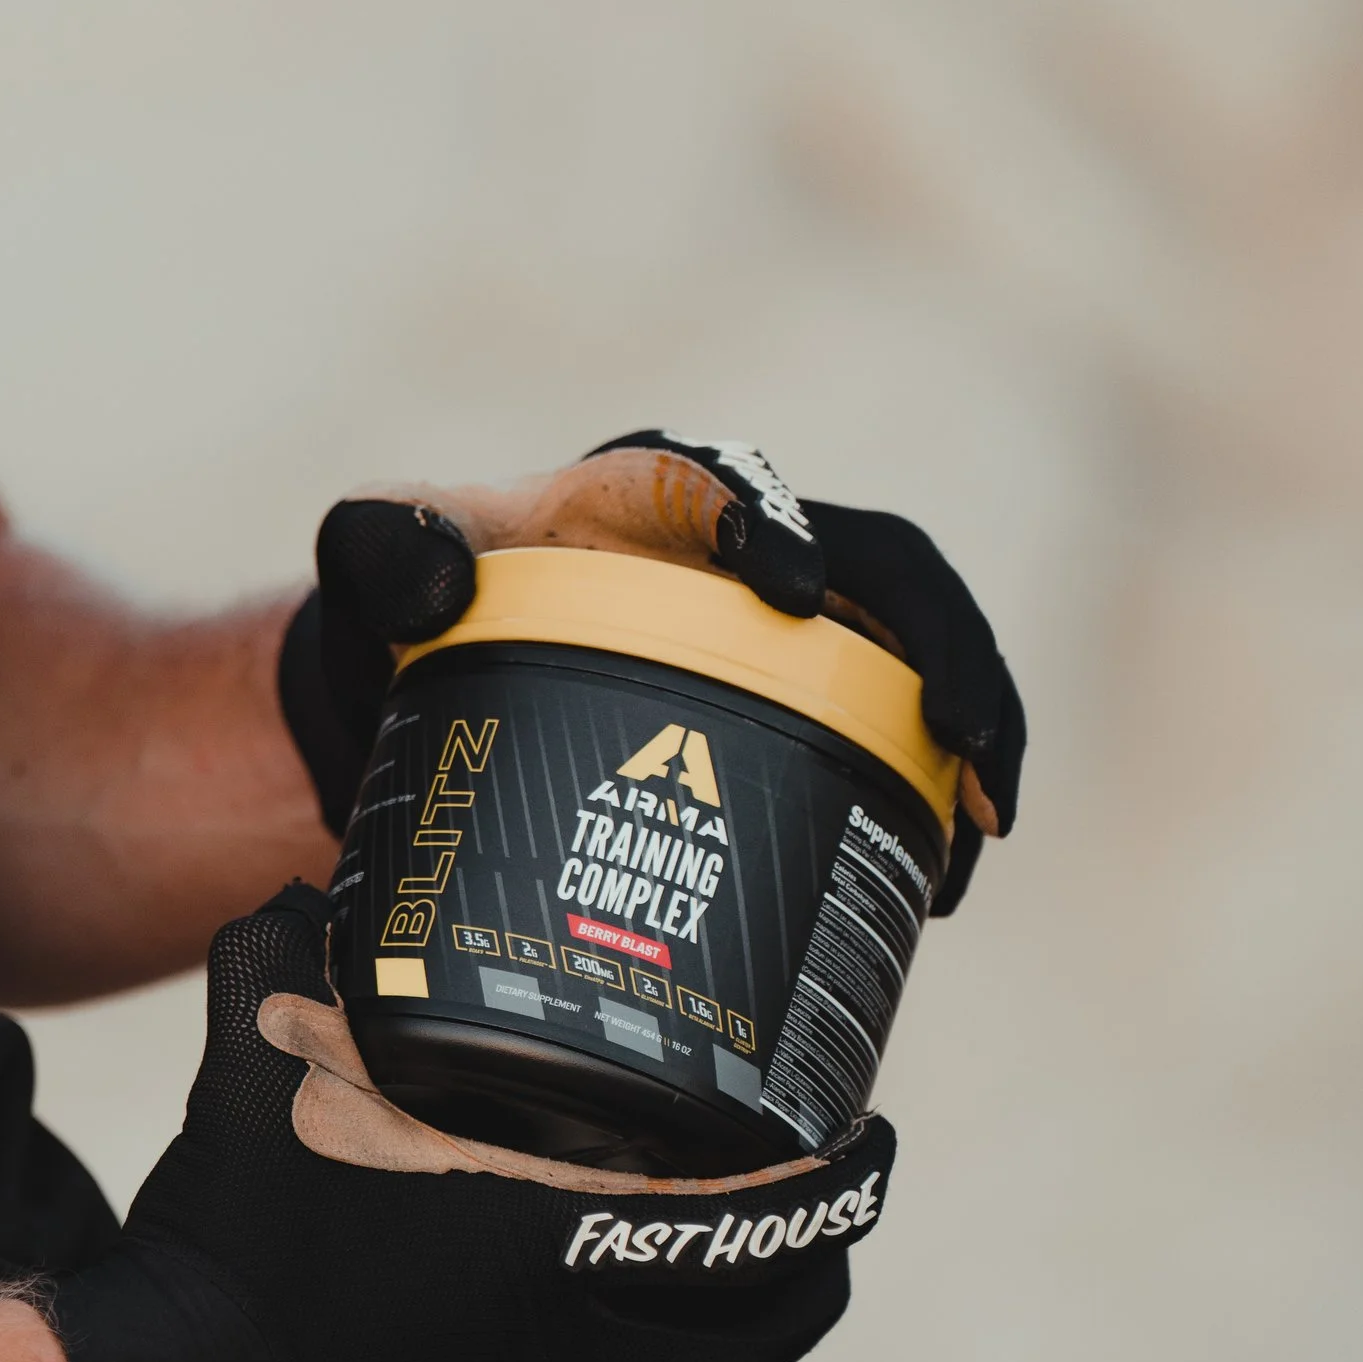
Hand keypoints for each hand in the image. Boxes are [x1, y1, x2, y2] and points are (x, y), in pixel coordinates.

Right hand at [46, 887, 891, 1361]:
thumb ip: (282, 961)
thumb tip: (303, 887)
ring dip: (726, 1300)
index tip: (879, 1147)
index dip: (839, 1198)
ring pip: (677, 1361)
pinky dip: (632, 1315)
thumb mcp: (256, 1070)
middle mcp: (559, 1334)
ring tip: (733, 1212)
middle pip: (751, 1336)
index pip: (748, 1238)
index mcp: (548, 1249)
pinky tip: (591, 1243)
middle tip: (835, 1195)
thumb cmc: (231, 1239)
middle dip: (815, 1273)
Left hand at [275, 430, 1024, 907]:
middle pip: (884, 567)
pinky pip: (904, 737)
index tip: (790, 589)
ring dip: (973, 728)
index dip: (770, 522)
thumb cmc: (423, 604)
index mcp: (655, 486)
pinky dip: (936, 799)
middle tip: (960, 738)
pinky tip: (941, 881)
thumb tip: (441, 580)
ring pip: (922, 652)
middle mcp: (753, 540)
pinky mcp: (816, 706)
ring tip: (983, 825)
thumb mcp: (379, 565)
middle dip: (941, 644)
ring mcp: (801, 626)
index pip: (729, 480)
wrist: (447, 673)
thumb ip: (379, 550)